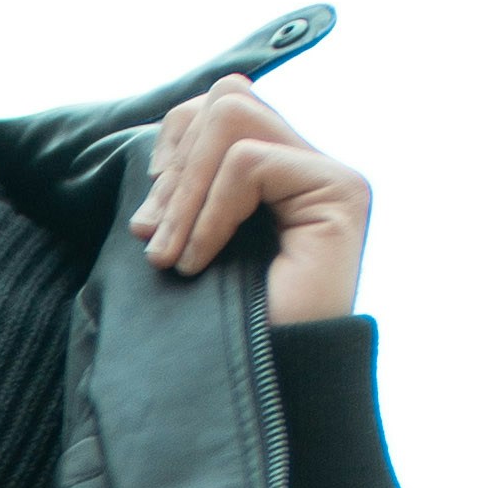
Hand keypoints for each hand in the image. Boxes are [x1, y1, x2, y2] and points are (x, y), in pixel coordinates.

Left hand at [133, 76, 370, 325]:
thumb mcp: (186, 244)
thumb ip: (184, 191)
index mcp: (277, 174)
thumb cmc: (222, 330)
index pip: (220, 103)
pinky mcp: (340, 193)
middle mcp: (309, 166)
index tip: (147, 221)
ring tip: (171, 256)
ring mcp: (330, 176)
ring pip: (233, 116)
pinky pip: (247, 163)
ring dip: (185, 190)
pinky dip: (208, 215)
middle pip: (227, 97)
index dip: (172, 147)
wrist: (263, 391)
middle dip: (174, 165)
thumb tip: (157, 154)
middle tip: (152, 238)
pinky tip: (200, 264)